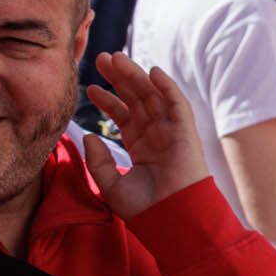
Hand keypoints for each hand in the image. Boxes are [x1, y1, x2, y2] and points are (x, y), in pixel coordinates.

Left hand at [80, 55, 209, 219]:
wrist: (169, 218)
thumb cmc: (144, 207)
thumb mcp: (109, 183)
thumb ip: (97, 160)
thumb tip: (89, 135)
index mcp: (141, 146)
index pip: (124, 115)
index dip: (107, 100)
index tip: (89, 88)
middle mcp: (156, 135)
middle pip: (136, 98)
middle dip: (119, 78)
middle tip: (101, 58)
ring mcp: (171, 132)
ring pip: (153, 96)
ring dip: (136, 75)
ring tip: (116, 57)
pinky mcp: (186, 132)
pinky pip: (177, 104)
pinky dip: (167, 87)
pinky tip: (152, 71)